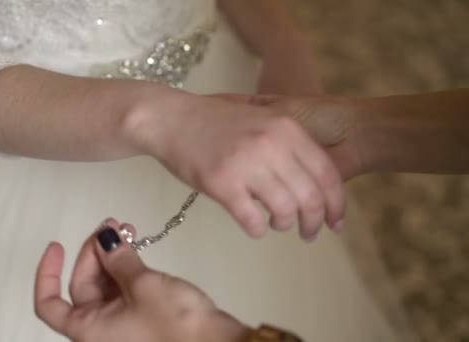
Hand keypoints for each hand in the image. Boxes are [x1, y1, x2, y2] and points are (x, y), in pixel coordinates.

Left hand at [34, 219, 249, 341]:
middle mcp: (100, 329)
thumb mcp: (142, 284)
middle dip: (93, 253)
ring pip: (105, 284)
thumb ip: (118, 258)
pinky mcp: (142, 318)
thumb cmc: (173, 321)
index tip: (57, 246)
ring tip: (127, 230)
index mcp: (88, 328)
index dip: (47, 273)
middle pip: (82, 286)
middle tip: (111, 226)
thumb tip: (104, 238)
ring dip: (112, 256)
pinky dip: (126, 267)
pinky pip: (124, 289)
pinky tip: (136, 246)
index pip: (49, 304)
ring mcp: (122, 324)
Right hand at [129, 94, 344, 239]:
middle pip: (310, 197)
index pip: (327, 173)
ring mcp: (246, 164)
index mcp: (286, 128)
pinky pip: (252, 220)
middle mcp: (271, 144)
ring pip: (284, 210)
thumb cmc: (214, 123)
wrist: (171, 119)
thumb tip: (316, 183)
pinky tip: (253, 226)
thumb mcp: (261, 120)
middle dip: (314, 223)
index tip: (336, 223)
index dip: (337, 204)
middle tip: (309, 234)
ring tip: (276, 224)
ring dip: (284, 225)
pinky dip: (257, 229)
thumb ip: (289, 144)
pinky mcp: (221, 183)